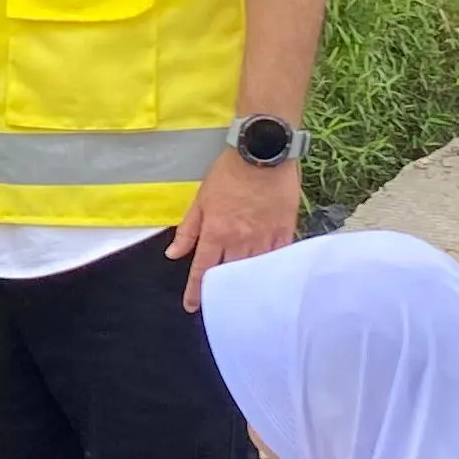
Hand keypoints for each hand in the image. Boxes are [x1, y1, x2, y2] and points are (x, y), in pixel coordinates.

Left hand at [166, 148, 300, 308]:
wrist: (263, 152)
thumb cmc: (228, 173)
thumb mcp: (200, 199)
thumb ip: (188, 230)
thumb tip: (173, 254)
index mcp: (216, 232)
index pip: (203, 269)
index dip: (196, 291)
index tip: (192, 306)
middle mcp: (239, 240)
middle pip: (229, 275)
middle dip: (222, 291)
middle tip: (218, 302)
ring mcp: (264, 237)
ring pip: (254, 270)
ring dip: (246, 284)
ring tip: (242, 296)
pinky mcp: (284, 231)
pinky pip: (278, 258)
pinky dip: (270, 270)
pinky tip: (268, 279)